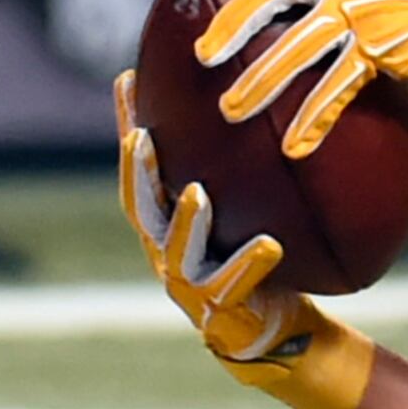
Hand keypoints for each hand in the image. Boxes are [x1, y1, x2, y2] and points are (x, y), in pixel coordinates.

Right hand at [116, 75, 372, 408]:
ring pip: (176, 251)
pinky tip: (271, 244)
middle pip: (140, 207)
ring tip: (197, 193)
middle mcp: (166, 250)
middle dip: (137, 172)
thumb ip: (250, 166)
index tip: (128, 79)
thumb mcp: (254, 206)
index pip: (140, 167)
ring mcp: (188, 284)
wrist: (279, 329)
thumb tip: (277, 100)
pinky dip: (249, 264)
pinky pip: (233, 287)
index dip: (129, 125)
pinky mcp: (219, 312)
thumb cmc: (264, 260)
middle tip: (142, 136)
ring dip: (185, 222)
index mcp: (167, 221)